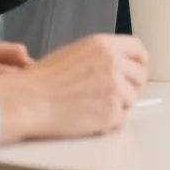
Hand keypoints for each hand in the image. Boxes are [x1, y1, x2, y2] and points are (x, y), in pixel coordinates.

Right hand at [0, 34, 148, 144]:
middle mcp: (114, 63)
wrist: (28, 101)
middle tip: (110, 95)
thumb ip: (100, 57)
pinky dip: (108, 123)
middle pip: (140, 76)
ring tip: (90, 108)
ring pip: (131, 100)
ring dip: (117, 106)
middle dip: (130, 87)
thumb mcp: (74, 54)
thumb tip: (117, 67)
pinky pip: (120, 120)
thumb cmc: (42, 80)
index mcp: (104, 45)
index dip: (139, 63)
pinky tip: (87, 119)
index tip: (134, 73)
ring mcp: (115, 88)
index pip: (138, 50)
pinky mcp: (112, 113)